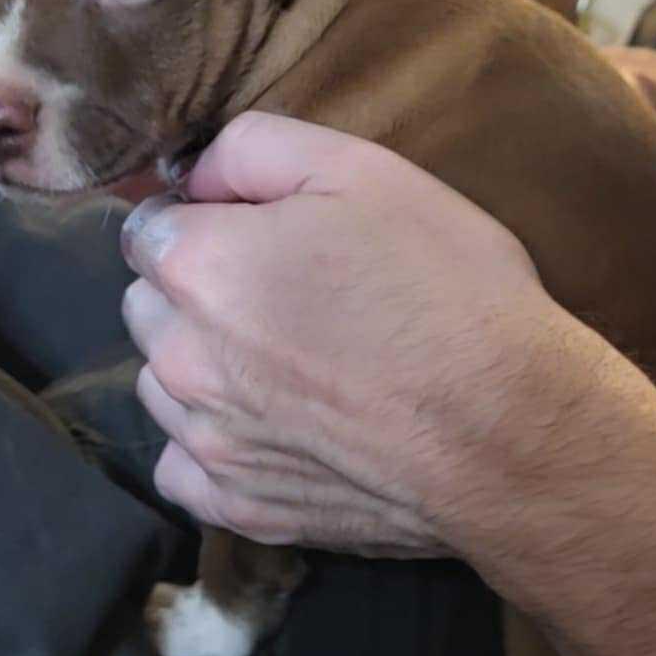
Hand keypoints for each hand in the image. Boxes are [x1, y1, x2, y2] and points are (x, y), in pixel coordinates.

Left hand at [120, 112, 569, 556]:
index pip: (147, 229)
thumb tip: (194, 175)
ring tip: (290, 364)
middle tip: (287, 295)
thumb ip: (254, 149)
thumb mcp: (364, 172)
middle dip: (196, 293)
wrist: (508, 435)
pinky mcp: (237, 506)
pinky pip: (185, 466)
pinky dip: (216, 445)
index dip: (203, 222)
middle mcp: (181, 356)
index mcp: (200, 265)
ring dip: (203, 367)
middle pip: (148, 307)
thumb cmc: (448, 288)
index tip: (259, 235)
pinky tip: (278, 426)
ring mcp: (206, 440)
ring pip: (162, 384)